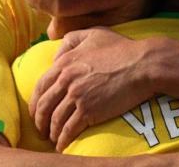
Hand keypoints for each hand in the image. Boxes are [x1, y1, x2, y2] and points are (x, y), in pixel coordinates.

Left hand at [29, 27, 154, 151]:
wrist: (143, 64)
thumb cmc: (122, 48)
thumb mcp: (94, 33)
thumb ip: (72, 39)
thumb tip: (56, 52)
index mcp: (65, 62)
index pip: (41, 86)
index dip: (35, 101)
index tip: (36, 110)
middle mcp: (67, 79)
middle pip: (44, 105)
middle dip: (39, 120)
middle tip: (41, 129)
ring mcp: (77, 96)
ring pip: (55, 119)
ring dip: (51, 132)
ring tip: (52, 139)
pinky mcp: (89, 111)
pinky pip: (69, 129)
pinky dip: (63, 139)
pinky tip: (63, 144)